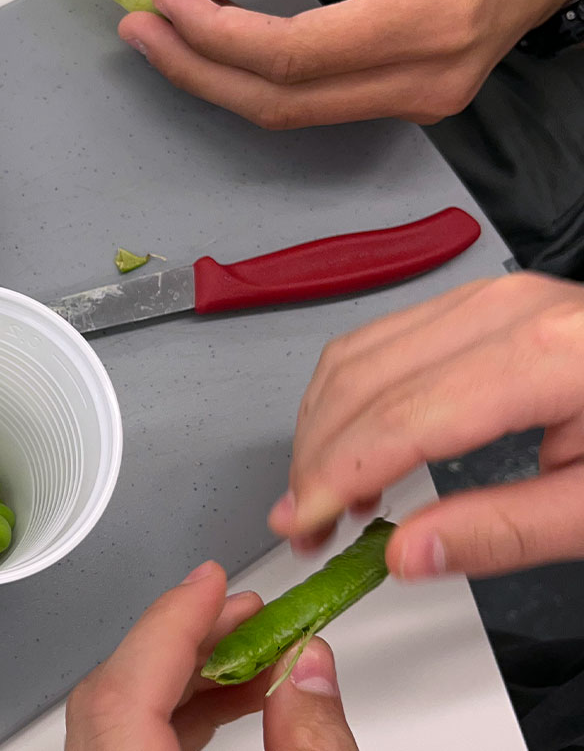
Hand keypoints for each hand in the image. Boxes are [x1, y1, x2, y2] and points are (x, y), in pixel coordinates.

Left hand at [64, 560, 357, 749]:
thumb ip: (312, 742)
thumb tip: (310, 666)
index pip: (124, 690)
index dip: (171, 623)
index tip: (211, 581)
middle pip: (115, 695)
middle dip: (185, 641)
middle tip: (243, 611)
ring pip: (118, 716)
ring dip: (186, 676)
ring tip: (250, 651)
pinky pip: (126, 742)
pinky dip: (175, 714)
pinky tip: (230, 698)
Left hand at [117, 0, 583, 127]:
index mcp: (426, 21)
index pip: (290, 55)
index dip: (215, 34)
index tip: (166, 2)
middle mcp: (423, 82)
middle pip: (278, 102)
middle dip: (196, 70)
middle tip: (143, 33)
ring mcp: (415, 105)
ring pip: (289, 115)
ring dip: (217, 82)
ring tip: (165, 43)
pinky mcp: (404, 109)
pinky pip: (312, 108)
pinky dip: (258, 84)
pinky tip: (219, 58)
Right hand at [268, 272, 583, 577]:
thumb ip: (505, 532)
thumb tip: (409, 554)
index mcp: (547, 355)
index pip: (402, 420)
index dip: (336, 478)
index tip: (304, 526)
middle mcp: (501, 309)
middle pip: (361, 382)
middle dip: (314, 457)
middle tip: (306, 522)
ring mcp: (480, 297)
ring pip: (354, 356)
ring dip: (320, 427)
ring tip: (325, 492)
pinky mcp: (469, 302)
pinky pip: (374, 341)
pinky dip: (343, 397)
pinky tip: (349, 443)